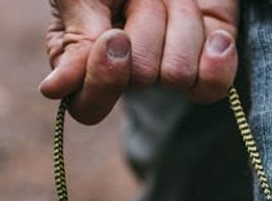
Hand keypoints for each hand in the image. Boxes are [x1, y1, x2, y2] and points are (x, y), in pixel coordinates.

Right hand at [39, 0, 238, 124]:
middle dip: (144, 23)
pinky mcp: (208, 62)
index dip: (105, 80)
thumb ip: (75, 38)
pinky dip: (217, 59)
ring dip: (177, 23)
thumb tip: (55, 90)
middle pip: (142, 80)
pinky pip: (213, 85)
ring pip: (178, 75)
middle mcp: (129, 74)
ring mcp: (170, 70)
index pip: (89, 107)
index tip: (114, 37)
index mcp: (85, 61)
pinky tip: (215, 37)